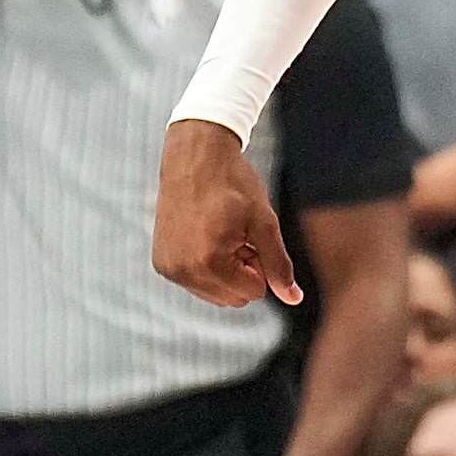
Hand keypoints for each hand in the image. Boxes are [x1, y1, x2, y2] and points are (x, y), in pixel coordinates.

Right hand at [155, 118, 302, 306]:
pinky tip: (204, 234)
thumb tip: (294, 299)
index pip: (254, 292)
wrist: (194, 156)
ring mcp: (168, 267)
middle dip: (243, 271)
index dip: (260, 263)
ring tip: (221, 233)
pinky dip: (206, 266)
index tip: (251, 234)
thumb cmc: (233, 184)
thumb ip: (279, 263)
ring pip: (214, 294)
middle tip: (237, 234)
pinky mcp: (161, 262)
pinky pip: (195, 282)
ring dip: (225, 270)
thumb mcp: (264, 222)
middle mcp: (182, 271)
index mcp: (208, 262)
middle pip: (233, 299)